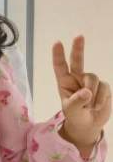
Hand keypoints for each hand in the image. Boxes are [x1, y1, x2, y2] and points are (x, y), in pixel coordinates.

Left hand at [54, 37, 110, 153]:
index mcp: (64, 82)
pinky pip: (104, 87)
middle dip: (78, 48)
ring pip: (93, 79)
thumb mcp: (72, 111)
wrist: (89, 125)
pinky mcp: (103, 87)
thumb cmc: (75, 116)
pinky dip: (101, 99)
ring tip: (89, 107)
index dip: (58, 55)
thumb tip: (87, 91)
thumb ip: (77, 101)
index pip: (60, 66)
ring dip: (92, 94)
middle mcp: (77, 78)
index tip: (57, 43)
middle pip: (78, 60)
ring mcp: (90, 81)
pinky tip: (97, 106)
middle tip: (79, 36)